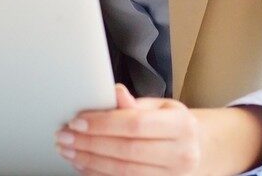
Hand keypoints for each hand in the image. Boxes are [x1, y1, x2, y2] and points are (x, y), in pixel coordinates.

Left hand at [58, 86, 261, 175]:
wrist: (198, 150)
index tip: (76, 121)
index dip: (102, 124)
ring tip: (68, 151)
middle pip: (126, 151)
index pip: (136, 124)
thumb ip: (134, 105)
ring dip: (89, 162)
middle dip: (89, 144)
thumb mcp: (160, 107)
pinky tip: (84, 165)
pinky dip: (100, 175)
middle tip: (63, 137)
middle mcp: (182, 154)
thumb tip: (113, 93)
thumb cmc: (172, 124)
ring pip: (124, 172)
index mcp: (181, 125)